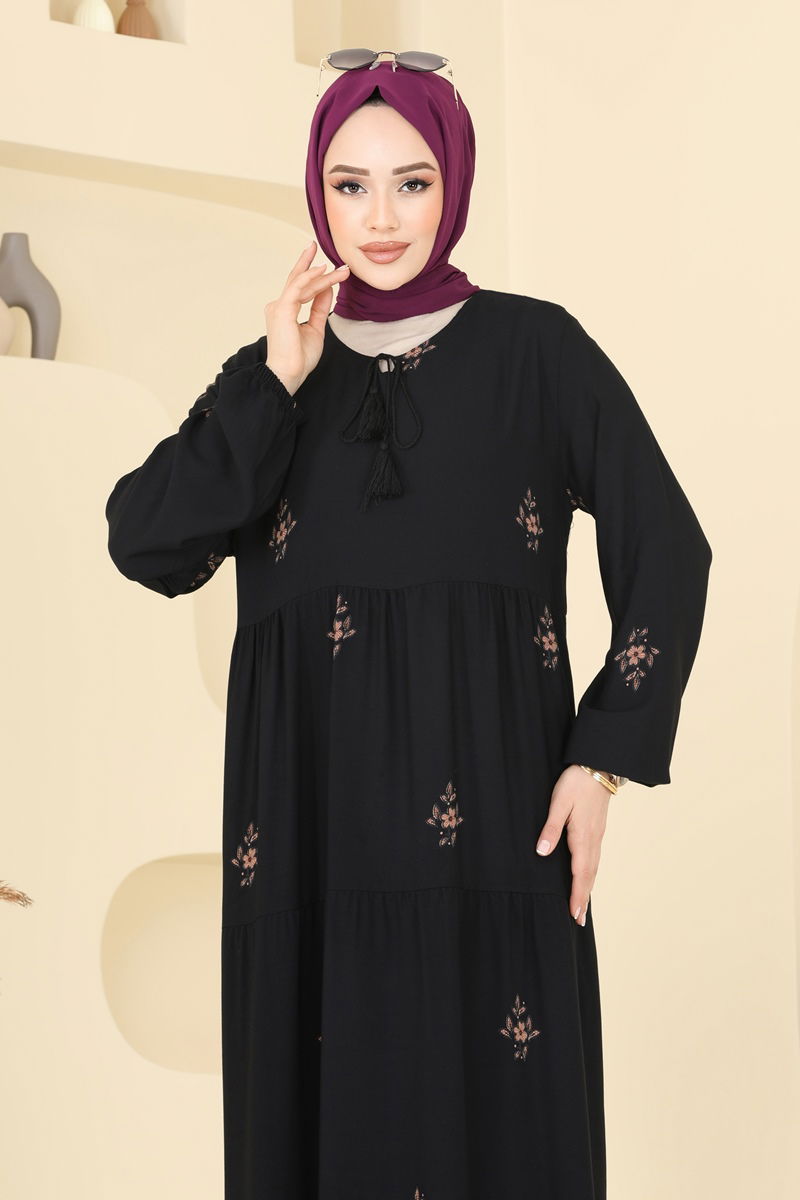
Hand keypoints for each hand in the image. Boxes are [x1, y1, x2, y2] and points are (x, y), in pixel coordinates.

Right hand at [264, 240, 349, 393]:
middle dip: (307, 262)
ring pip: (302, 283)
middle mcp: (278, 305)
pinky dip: (311, 278)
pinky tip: (323, 271)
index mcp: (284, 311)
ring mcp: (278, 306)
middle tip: (315, 244)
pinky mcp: (282, 309)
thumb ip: (320, 308)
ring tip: (341, 268)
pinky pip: (298, 288)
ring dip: (323, 274)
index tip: (329, 268)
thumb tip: (328, 289)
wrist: (289, 374)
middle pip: (296, 279)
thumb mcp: (316, 328)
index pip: (300, 289)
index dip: (314, 277)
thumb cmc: (299, 358)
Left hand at [534, 764, 610, 925]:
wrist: (599, 765)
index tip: (574, 914)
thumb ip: (551, 828)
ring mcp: (597, 835)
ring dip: (588, 888)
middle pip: (589, 875)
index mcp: (582, 836)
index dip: (577, 895)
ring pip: (594, 867)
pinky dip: (591, 873)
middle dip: (583, 898)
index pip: (580, 873)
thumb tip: (542, 852)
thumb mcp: (559, 803)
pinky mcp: (597, 829)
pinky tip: (587, 876)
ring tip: (583, 906)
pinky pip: (595, 858)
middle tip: (579, 920)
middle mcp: (593, 839)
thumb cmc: (576, 783)